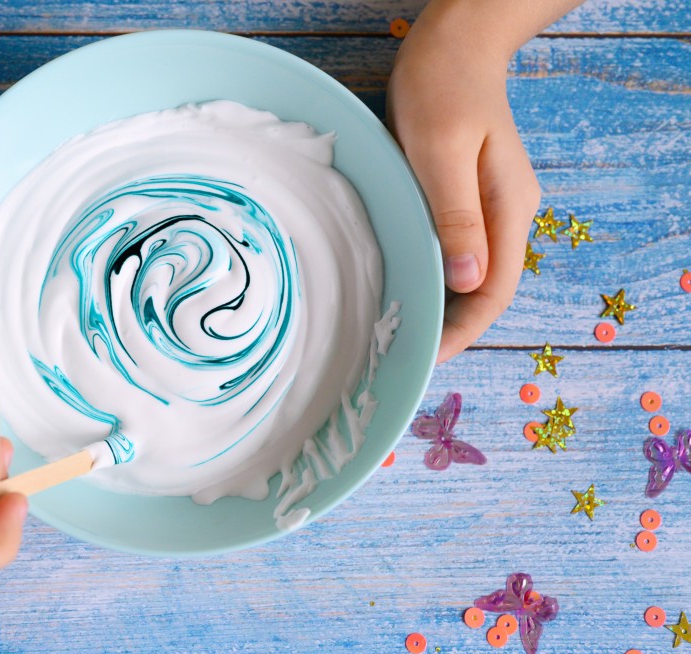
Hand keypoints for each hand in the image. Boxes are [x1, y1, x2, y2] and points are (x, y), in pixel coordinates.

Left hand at [387, 14, 540, 362]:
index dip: (464, 331)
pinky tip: (406, 282)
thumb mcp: (442, 151)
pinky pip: (456, 248)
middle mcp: (506, 212)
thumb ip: (455, 215)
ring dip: (442, 304)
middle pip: (485, 289)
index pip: (495, 291)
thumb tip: (469, 281)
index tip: (428, 357)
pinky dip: (434, 273)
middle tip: (404, 352)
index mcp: (508, 207)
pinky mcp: (468, 194)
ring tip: (400, 329)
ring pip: (470, 272)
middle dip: (451, 326)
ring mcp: (490, 203)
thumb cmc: (445, 86)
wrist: (456, 41)